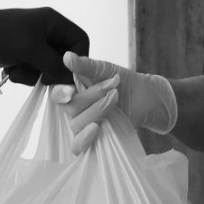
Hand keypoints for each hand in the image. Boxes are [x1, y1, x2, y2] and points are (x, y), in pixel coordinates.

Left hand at [0, 6, 88, 86]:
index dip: (78, 59)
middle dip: (50, 71)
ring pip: (49, 70)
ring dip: (33, 74)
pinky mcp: (26, 57)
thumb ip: (53, 65)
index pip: (80, 41)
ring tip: (17, 68)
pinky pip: (35, 72)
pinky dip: (24, 74)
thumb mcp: (30, 49)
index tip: (67, 74)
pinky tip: (11, 69)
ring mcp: (37, 46)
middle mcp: (49, 33)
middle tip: (40, 76)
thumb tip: (71, 82)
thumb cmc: (3, 35)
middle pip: (65, 59)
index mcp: (54, 22)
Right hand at [51, 52, 176, 153]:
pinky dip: (84, 139)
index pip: (57, 94)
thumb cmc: (123, 81)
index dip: (60, 93)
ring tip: (115, 99)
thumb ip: (85, 66)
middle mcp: (74, 108)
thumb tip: (67, 56)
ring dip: (97, 111)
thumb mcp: (105, 69)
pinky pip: (78, 146)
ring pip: (77, 124)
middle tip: (112, 88)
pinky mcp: (93, 140)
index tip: (70, 91)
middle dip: (92, 97)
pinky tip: (96, 129)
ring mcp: (83, 125)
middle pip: (70, 108)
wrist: (146, 97)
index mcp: (72, 90)